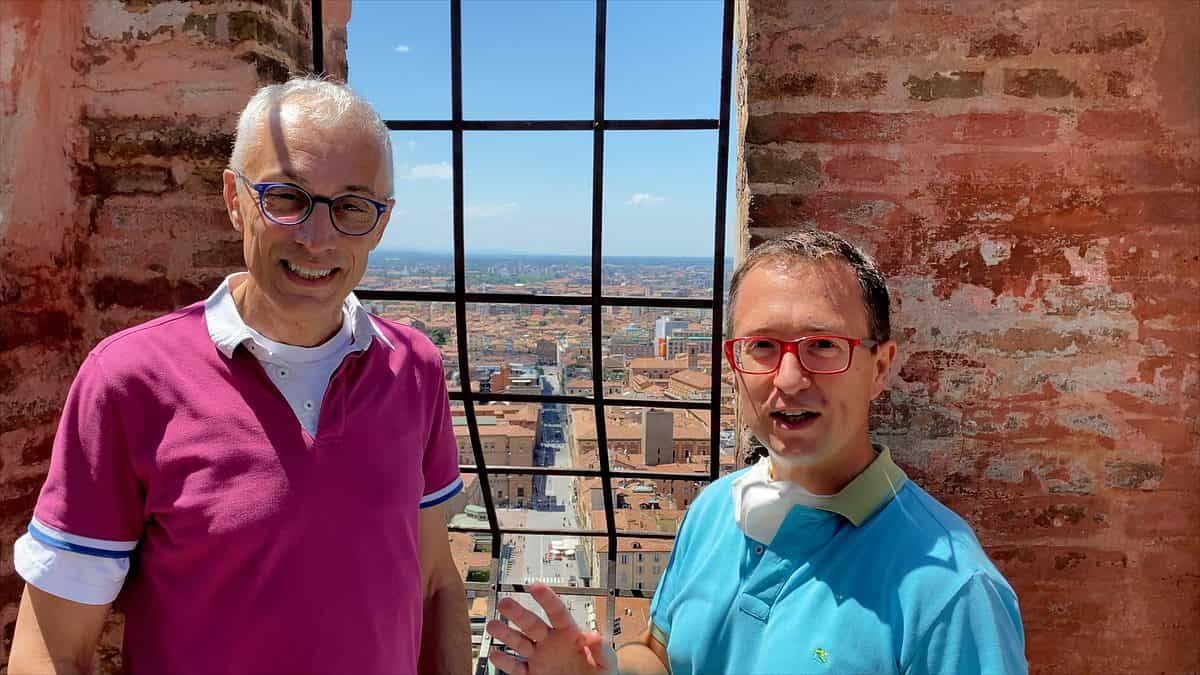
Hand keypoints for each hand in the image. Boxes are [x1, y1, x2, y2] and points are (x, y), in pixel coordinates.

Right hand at [485, 584, 616, 674]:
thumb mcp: (606, 665)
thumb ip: (602, 651)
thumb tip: (594, 636)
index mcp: (570, 635)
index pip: (557, 613)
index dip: (546, 599)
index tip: (535, 587)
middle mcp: (550, 643)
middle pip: (532, 624)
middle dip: (518, 613)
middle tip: (505, 602)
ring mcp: (539, 658)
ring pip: (519, 643)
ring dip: (506, 634)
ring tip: (493, 625)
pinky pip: (516, 668)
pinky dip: (505, 662)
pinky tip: (496, 654)